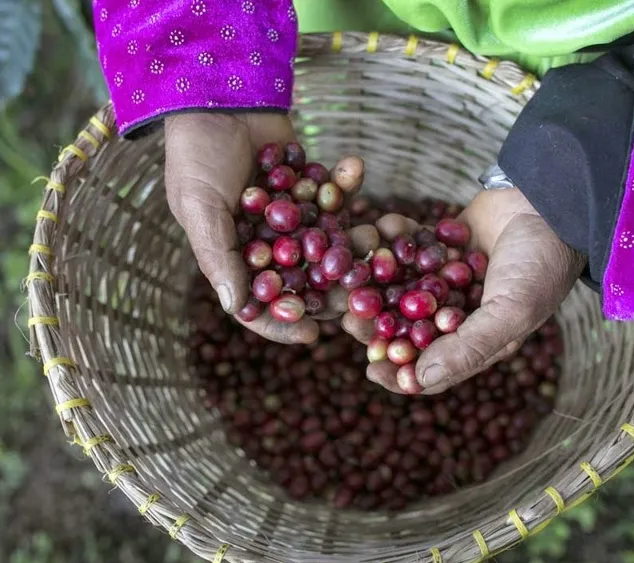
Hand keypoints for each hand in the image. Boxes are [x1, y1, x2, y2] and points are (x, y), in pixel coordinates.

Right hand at [164, 112, 362, 343]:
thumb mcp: (199, 206)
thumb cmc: (196, 154)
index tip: (313, 335)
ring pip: (330, 241)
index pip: (261, 303)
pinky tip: (355, 166)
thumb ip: (219, 257)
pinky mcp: (313, 187)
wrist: (214, 93)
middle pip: (305, 280)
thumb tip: (235, 308)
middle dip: (333, 288)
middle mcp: (268, 243)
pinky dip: (346, 182)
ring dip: (353, 239)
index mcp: (237, 257)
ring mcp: (294, 217)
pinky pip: (335, 194)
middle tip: (362, 295)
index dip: (284, 322)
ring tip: (374, 234)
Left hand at [344, 188, 585, 393]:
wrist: (554, 202)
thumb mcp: (511, 313)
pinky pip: (409, 247)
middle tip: (349, 318)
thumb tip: (419, 382)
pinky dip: (394, 238)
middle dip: (377, 325)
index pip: (432, 367)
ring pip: (401, 288)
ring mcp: (447, 278)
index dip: (400, 373)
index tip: (371, 369)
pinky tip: (378, 229)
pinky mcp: (441, 244)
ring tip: (351, 275)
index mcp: (477, 339)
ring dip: (376, 281)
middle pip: (407, 328)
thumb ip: (467, 348)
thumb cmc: (540, 264)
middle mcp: (458, 312)